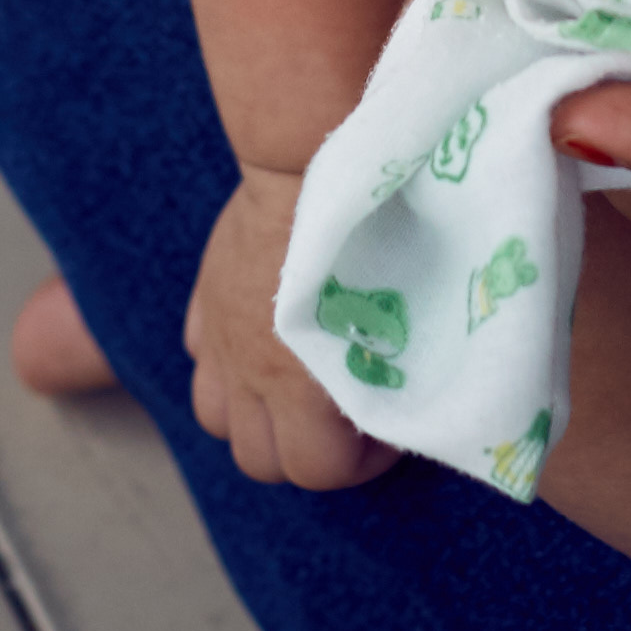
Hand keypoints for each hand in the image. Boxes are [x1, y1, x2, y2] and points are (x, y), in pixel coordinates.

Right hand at [186, 163, 399, 488]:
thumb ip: (400, 365)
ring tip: (305, 391)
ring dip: (260, 419)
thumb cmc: (373, 232)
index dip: (360, 463)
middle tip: (351, 418)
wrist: (307, 159)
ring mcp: (219, 340)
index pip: (316, 471)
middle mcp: (249, 373)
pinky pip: (202, 362)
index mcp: (299, 383)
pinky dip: (230, 370)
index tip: (393, 428)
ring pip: (220, 422)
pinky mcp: (204, 304)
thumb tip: (428, 401)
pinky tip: (267, 346)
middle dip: (307, 451)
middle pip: (261, 461)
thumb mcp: (401, 310)